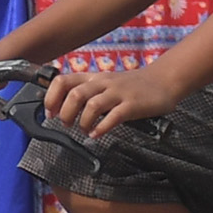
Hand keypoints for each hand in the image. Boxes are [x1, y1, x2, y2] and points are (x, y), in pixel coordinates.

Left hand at [47, 60, 187, 135]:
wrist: (162, 81)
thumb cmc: (130, 85)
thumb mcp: (105, 83)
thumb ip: (86, 92)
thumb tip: (62, 107)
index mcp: (93, 78)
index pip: (63, 81)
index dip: (51, 97)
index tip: (50, 112)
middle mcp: (103, 83)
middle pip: (75, 94)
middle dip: (66, 112)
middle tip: (67, 124)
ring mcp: (118, 93)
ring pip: (92, 104)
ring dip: (83, 121)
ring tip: (84, 130)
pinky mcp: (132, 105)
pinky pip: (114, 116)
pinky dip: (102, 127)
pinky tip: (97, 134)